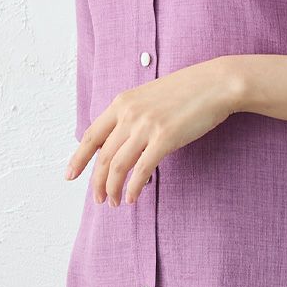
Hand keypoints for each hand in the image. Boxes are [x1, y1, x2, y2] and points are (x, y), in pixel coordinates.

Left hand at [65, 56, 243, 206]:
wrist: (216, 84)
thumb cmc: (189, 91)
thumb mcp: (150, 96)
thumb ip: (133, 115)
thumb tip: (122, 141)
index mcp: (122, 102)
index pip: (91, 135)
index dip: (78, 158)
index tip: (70, 175)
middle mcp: (129, 114)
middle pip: (103, 156)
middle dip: (97, 182)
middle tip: (98, 199)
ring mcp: (146, 126)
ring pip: (118, 166)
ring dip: (113, 189)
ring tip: (115, 202)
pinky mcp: (164, 138)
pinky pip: (142, 170)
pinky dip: (134, 187)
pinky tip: (134, 197)